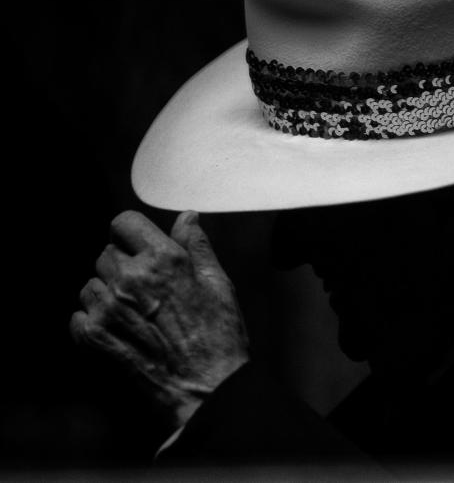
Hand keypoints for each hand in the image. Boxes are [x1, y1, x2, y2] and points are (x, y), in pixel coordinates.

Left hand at [71, 210, 249, 428]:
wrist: (204, 389)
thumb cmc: (218, 337)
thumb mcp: (219, 285)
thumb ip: (197, 247)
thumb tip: (187, 218)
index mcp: (163, 258)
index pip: (124, 223)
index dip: (132, 234)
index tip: (140, 246)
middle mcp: (130, 278)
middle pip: (107, 253)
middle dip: (124, 264)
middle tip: (147, 290)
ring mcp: (108, 308)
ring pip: (92, 284)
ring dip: (108, 293)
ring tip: (136, 314)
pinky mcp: (92, 336)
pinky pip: (79, 314)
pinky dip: (95, 320)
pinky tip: (121, 332)